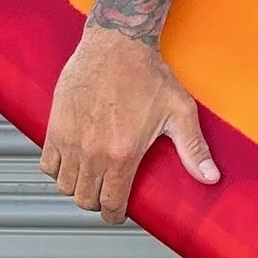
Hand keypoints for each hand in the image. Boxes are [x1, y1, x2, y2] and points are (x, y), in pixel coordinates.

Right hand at [39, 24, 218, 221]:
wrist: (116, 43)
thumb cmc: (148, 74)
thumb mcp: (180, 111)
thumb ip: (194, 148)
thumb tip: (211, 177)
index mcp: (122, 154)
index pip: (111, 204)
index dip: (115, 215)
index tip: (118, 213)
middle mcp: (92, 151)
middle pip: (85, 199)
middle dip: (97, 202)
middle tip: (107, 193)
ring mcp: (70, 139)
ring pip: (64, 184)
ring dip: (77, 187)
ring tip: (91, 178)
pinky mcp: (55, 125)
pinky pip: (47, 163)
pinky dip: (57, 169)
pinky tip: (71, 162)